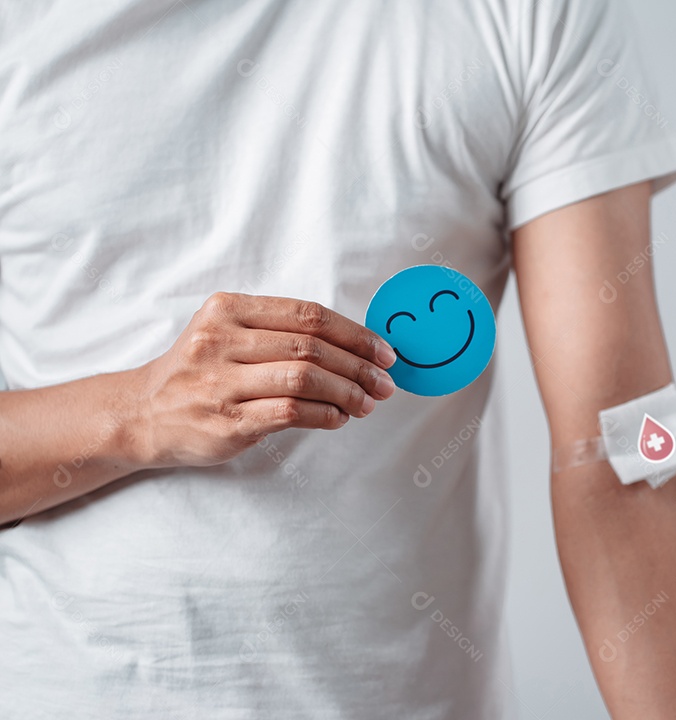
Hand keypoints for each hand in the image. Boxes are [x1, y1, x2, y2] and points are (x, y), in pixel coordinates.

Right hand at [129, 292, 397, 467]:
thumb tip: (355, 347)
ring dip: (347, 391)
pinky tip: (339, 417)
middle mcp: (221, 340)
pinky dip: (325, 414)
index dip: (354, 333)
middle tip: (385, 382)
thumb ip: (279, 333)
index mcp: (228, 309)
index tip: (384, 350)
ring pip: (304, 377)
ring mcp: (221, 382)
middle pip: (311, 346)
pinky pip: (290, 411)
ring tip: (367, 402)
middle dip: (359, 365)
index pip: (307, 315)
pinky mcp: (226, 421)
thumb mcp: (227, 334)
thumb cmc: (198, 373)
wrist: (141, 414)